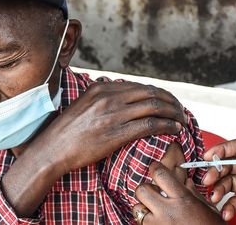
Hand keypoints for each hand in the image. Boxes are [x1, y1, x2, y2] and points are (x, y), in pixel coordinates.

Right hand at [3, 82, 188, 215]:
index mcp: (102, 88)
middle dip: (171, 101)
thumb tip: (123, 97)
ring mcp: (113, 115)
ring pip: (154, 107)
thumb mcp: (84, 104)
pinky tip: (175, 129)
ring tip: (182, 120)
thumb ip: (104, 98)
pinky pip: (149, 125)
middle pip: (151, 94)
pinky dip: (166, 125)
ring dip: (173, 113)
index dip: (160, 94)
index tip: (169, 102)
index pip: (140, 87)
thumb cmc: (68, 130)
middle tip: (180, 110)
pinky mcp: (116, 133)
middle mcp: (109, 97)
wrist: (53, 149)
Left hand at [132, 162, 224, 224]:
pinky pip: (142, 223)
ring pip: (137, 209)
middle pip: (142, 190)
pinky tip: (158, 222)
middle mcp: (167, 212)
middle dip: (146, 189)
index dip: (155, 168)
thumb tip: (186, 182)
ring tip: (155, 211)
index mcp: (183, 200)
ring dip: (144, 208)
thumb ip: (194, 194)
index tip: (155, 167)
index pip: (160, 174)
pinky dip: (147, 221)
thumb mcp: (208, 209)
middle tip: (153, 192)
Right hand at [203, 139, 235, 224]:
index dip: (223, 150)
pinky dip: (227, 207)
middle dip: (216, 173)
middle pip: (230, 166)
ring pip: (228, 184)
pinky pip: (233, 202)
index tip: (209, 157)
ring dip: (218, 190)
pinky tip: (226, 212)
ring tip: (214, 198)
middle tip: (207, 181)